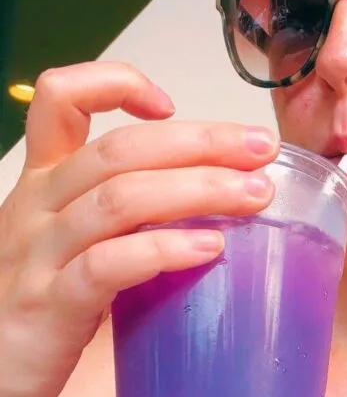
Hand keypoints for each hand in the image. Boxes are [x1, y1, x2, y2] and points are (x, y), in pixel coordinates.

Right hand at [0, 61, 278, 396]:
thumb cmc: (36, 312)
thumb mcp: (69, 247)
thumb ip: (121, 221)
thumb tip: (210, 208)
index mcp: (43, 183)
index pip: (60, 98)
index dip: (114, 84)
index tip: (169, 105)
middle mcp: (38, 206)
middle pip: (120, 149)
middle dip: (199, 141)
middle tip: (261, 150)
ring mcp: (41, 254)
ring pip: (120, 198)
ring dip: (197, 190)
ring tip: (254, 197)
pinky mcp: (51, 304)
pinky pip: (109, 265)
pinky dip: (164, 250)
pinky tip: (209, 248)